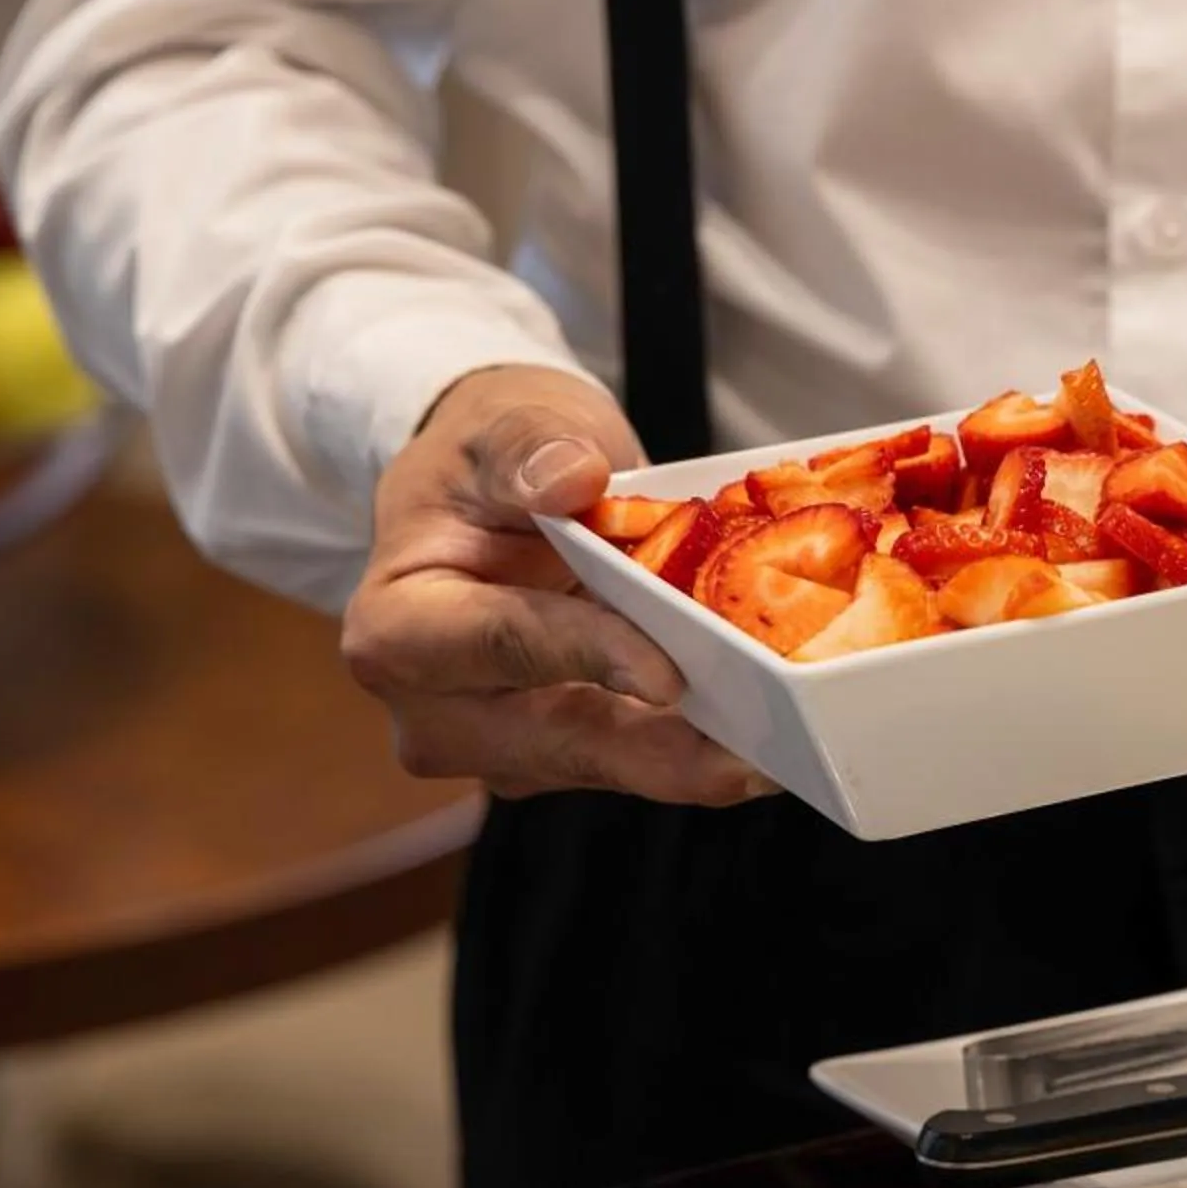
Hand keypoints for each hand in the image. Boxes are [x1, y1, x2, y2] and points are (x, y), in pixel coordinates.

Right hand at [342, 365, 774, 802]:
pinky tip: (772, 736)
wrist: (488, 497)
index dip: (587, 656)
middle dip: (665, 753)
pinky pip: (637, 757)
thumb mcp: (500, 423)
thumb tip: (571, 479)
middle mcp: (437, 712)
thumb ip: (527, 449)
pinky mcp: (561, 756)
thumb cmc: (485, 461)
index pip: (501, 645)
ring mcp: (501, 747)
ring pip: (610, 764)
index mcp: (397, 630)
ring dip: (697, 758)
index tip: (668, 672)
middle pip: (561, 740)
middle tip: (763, 755)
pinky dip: (700, 745)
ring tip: (789, 746)